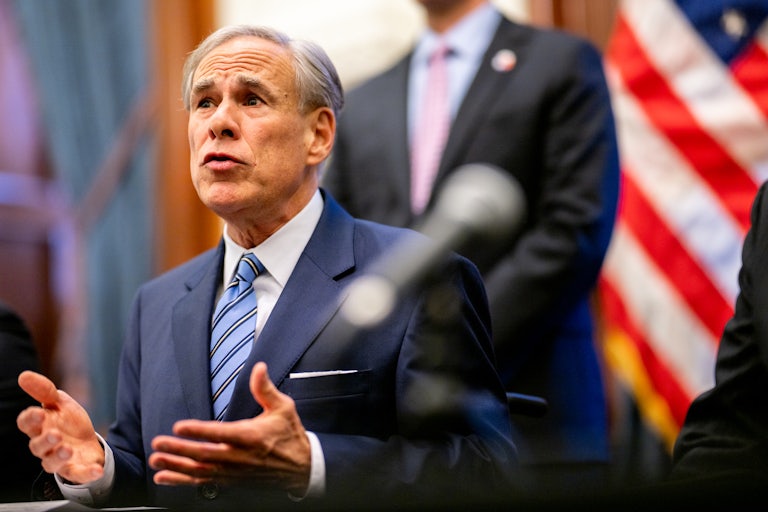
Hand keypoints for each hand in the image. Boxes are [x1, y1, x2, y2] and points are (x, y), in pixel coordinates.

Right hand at [16, 371, 104, 483]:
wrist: (89, 442)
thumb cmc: (69, 423)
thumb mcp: (60, 403)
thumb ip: (44, 391)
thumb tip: (24, 375)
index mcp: (40, 427)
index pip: (26, 424)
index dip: (30, 419)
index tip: (39, 412)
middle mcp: (45, 446)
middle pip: (36, 447)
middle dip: (45, 440)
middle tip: (55, 433)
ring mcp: (59, 460)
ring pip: (51, 463)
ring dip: (59, 457)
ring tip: (68, 449)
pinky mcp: (75, 470)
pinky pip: (78, 475)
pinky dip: (87, 474)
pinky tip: (96, 470)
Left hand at [149, 362, 310, 494]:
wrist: (301, 468)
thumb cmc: (290, 435)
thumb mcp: (283, 408)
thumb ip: (265, 389)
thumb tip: (258, 368)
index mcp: (251, 436)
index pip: (220, 433)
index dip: (199, 431)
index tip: (179, 427)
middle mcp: (240, 457)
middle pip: (204, 455)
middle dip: (179, 449)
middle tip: (158, 443)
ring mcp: (234, 472)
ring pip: (200, 471)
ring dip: (176, 466)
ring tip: (156, 459)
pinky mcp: (231, 481)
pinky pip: (203, 483)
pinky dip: (181, 481)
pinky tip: (164, 477)